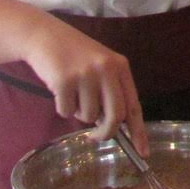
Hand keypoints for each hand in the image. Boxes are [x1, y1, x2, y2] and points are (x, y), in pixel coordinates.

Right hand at [21, 18, 145, 147]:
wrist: (45, 36)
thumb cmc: (74, 55)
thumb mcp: (100, 66)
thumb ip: (111, 91)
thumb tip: (116, 126)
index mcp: (120, 66)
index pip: (134, 105)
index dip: (139, 132)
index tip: (144, 153)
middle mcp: (106, 69)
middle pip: (115, 117)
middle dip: (105, 132)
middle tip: (94, 136)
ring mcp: (86, 74)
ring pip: (88, 116)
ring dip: (79, 113)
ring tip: (72, 92)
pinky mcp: (64, 80)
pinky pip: (67, 111)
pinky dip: (62, 107)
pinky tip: (59, 88)